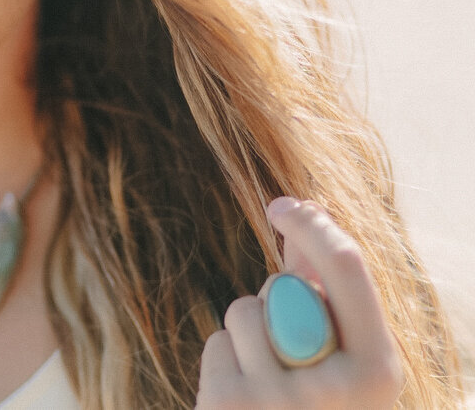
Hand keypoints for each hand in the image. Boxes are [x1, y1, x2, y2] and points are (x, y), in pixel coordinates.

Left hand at [195, 197, 403, 408]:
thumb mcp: (344, 366)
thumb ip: (329, 301)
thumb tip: (304, 229)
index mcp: (378, 371)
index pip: (347, 268)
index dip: (314, 224)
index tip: (285, 205)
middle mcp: (333, 386)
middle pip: (284, 289)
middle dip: (275, 299)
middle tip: (286, 347)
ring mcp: (277, 399)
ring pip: (243, 312)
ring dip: (247, 334)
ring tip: (265, 382)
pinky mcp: (227, 404)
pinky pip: (217, 343)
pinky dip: (223, 363)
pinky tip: (241, 401)